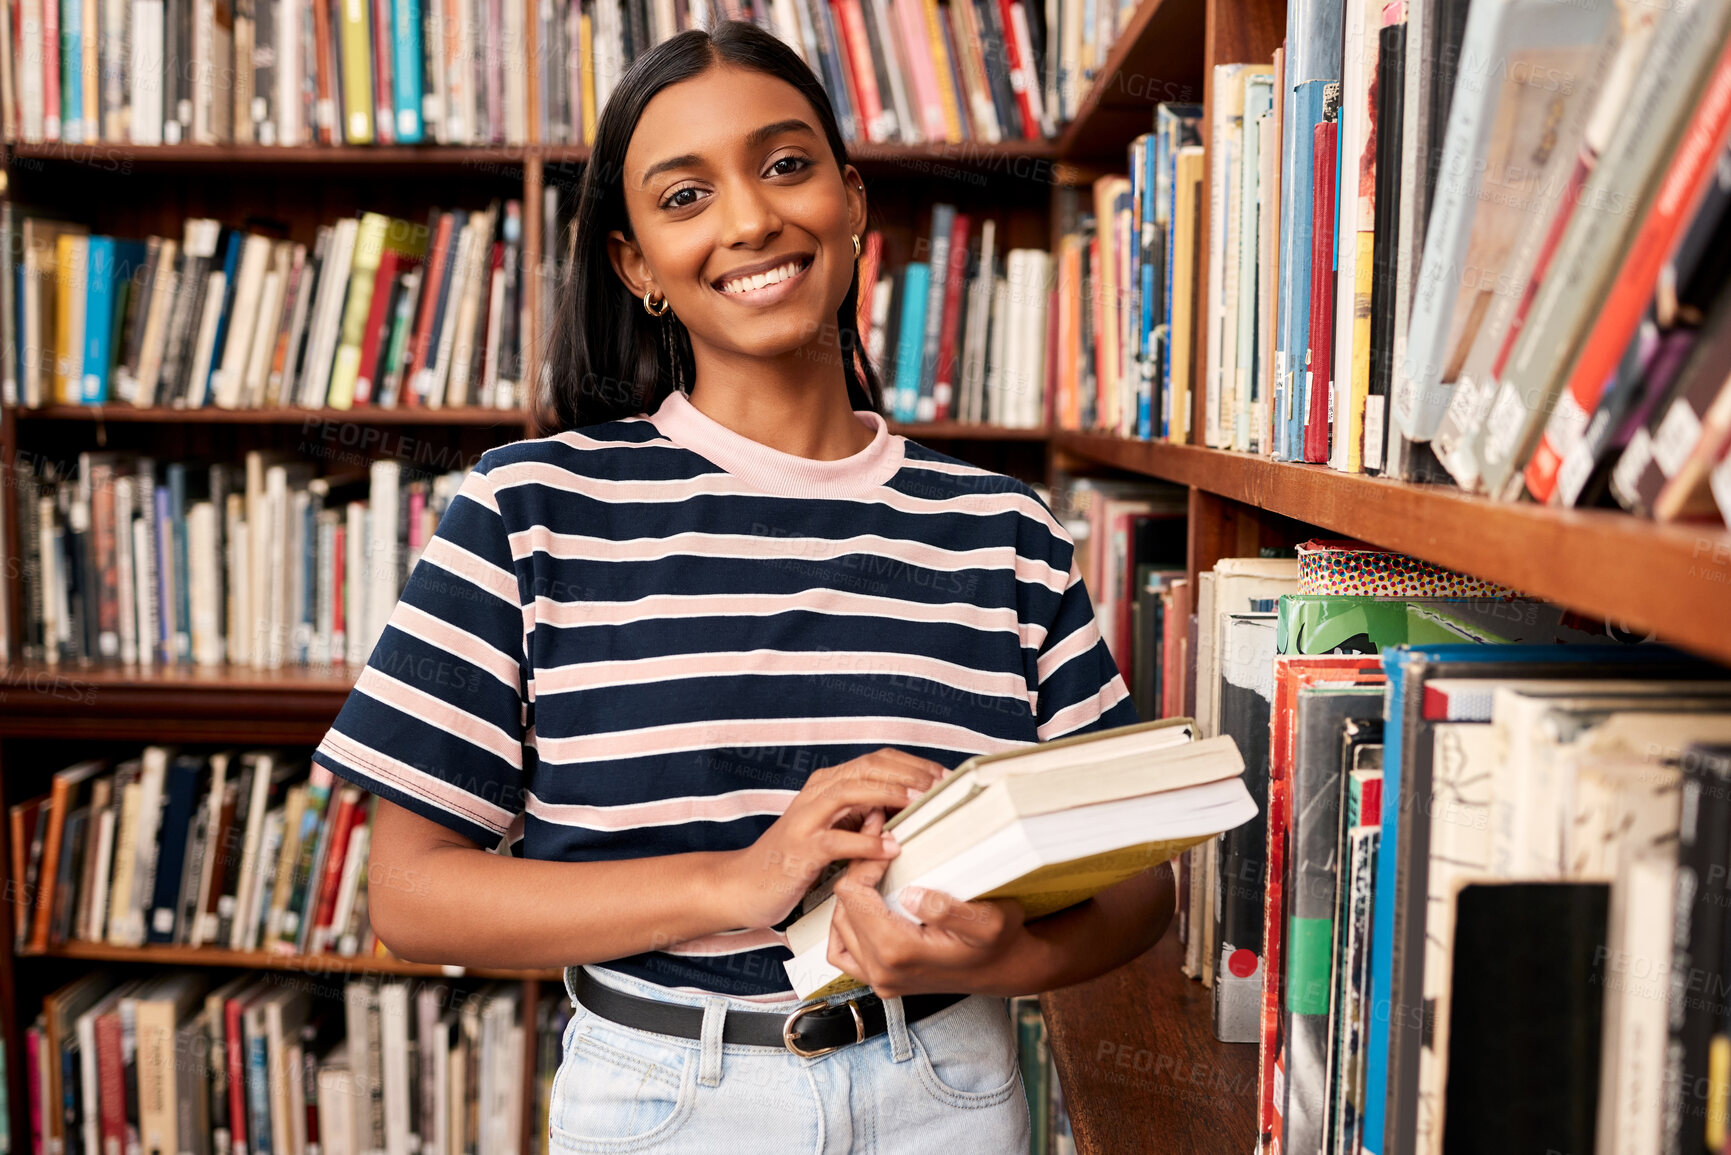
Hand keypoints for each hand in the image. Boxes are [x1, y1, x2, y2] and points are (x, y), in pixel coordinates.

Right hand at [724, 748, 946, 930]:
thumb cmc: (793, 859)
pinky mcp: (799, 849)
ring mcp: (806, 819)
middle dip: (910, 773)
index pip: (878, 760)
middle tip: (942, 787)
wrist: (742, 884)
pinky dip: (866, 841)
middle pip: (869, 767)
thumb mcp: (836, 830)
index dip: (914, 765)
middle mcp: (817, 793)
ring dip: (891, 794)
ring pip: (852, 791)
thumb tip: (912, 809)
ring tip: (921, 803)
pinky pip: (836, 840)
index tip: (944, 778)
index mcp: (829, 784)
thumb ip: (866, 815)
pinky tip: (890, 847)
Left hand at [827, 830, 1030, 998]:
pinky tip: (862, 908)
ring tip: (874, 872)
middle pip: (843, 906)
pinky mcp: (881, 980)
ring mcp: (880, 979)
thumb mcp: (989, 921)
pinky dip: (845, 926)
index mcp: (899, 951)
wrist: (1005, 970)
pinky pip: (843, 953)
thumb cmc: (999, 944)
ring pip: (839, 926)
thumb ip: (947, 909)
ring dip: (852, 895)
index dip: (865, 862)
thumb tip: (910, 895)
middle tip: (881, 848)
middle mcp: (882, 970)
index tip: (887, 845)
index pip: (854, 894)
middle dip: (858, 871)